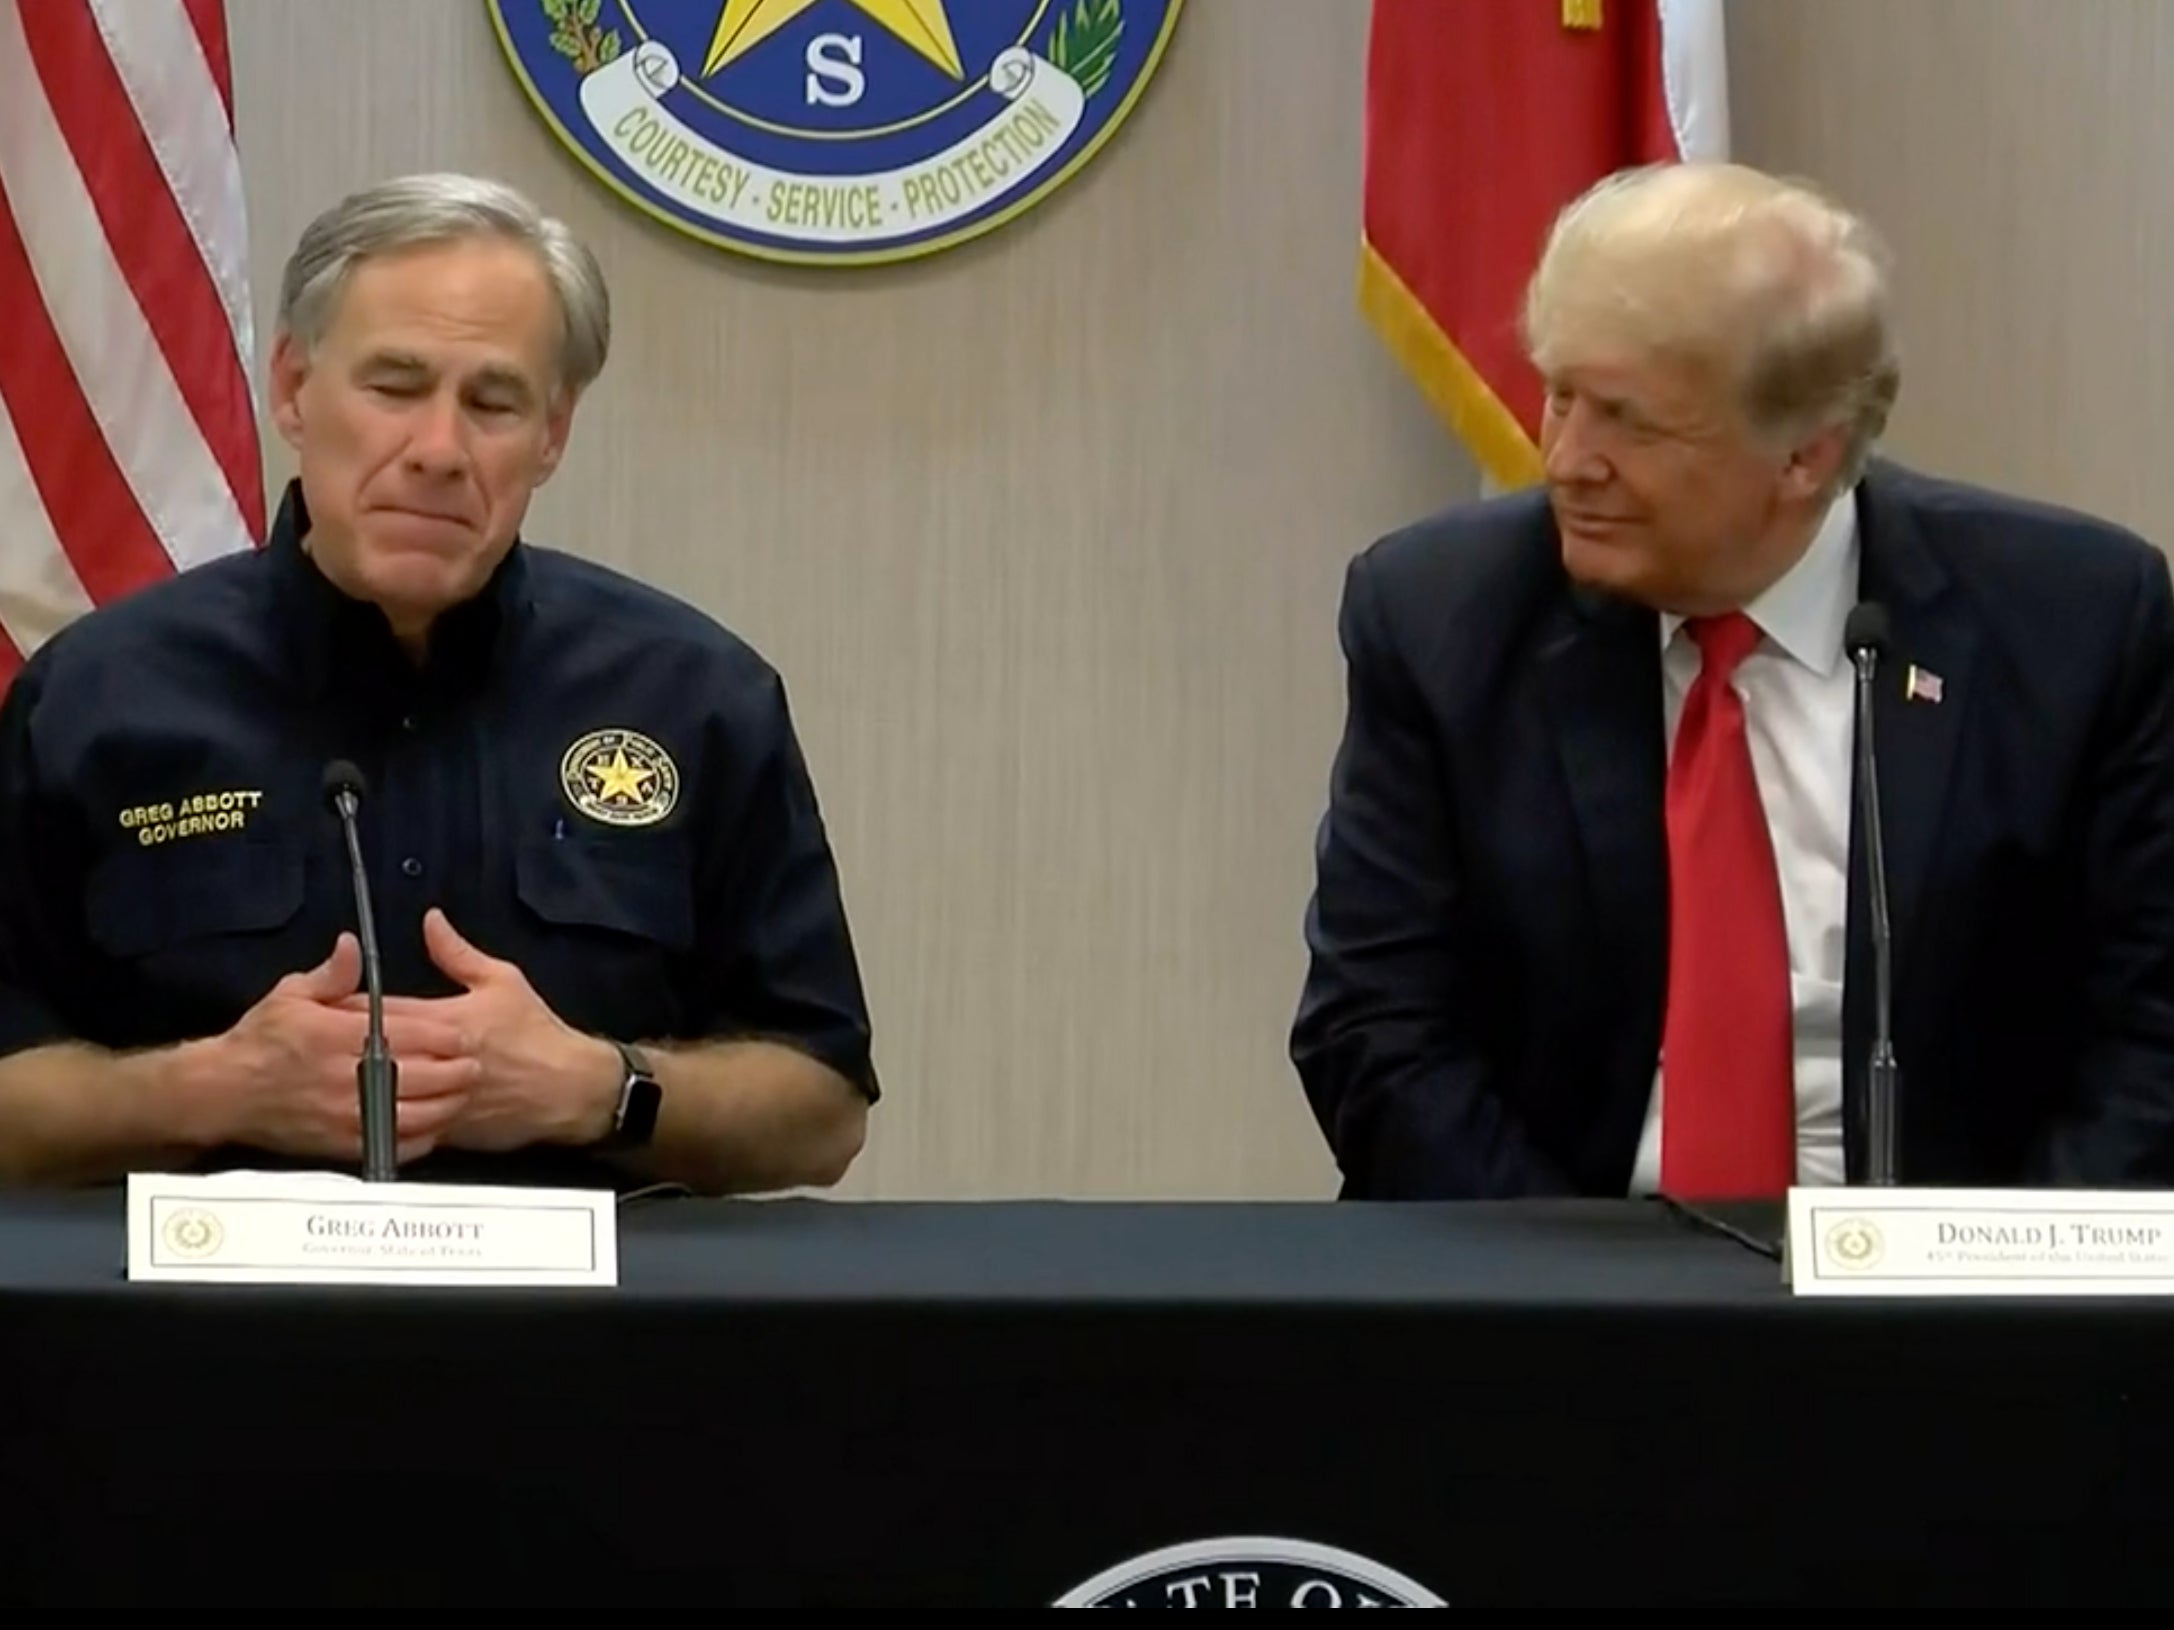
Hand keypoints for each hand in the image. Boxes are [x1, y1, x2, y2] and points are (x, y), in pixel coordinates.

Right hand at [194, 933, 478, 1165]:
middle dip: (455, 1072)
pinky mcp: (339, 1144)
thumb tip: (352, 947)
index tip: (465, 1035)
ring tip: (462, 1094)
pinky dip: (417, 1139)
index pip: (408, 1036)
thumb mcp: (291, 995)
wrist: (223, 1092)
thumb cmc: (259, 1042)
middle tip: (476, 1066)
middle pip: (420, 1078)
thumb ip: (330, 974)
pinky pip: (390, 1146)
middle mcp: (345, 1078)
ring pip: (412, 1115)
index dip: (444, 1037)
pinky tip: (431, 1127)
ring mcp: (344, 1115)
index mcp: (338, 1037)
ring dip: (444, 1106)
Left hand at [343, 908, 621, 1153]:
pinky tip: (364, 1108)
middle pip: (373, 1053)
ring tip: (329, 1075)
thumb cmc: (536, 1034)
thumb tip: (430, 921)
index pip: (381, 1013)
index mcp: (446, 1022)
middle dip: (342, 1046)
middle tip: (313, 1040)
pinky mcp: (445, 1128)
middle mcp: (436, 1061)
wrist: (568, 1089)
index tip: (326, 1005)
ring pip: (382, 1091)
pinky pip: (401, 1123)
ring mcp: (438, 1098)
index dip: (348, 1009)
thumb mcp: (503, 981)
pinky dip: (382, 1115)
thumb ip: (458, 953)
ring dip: (357, 1082)